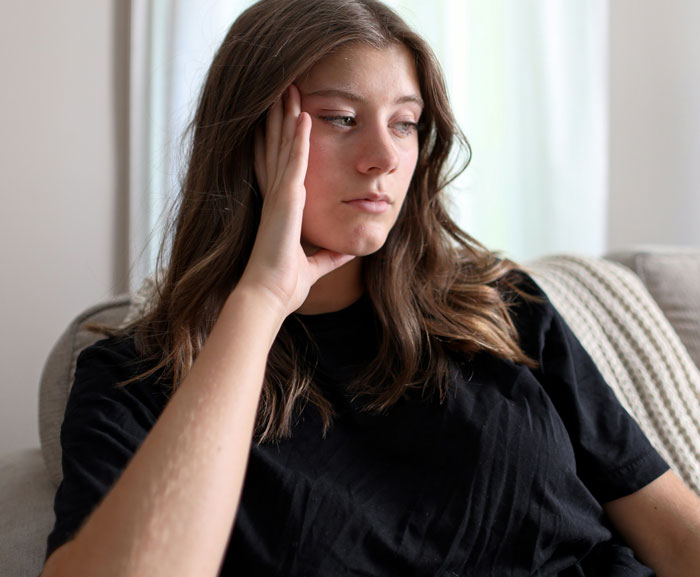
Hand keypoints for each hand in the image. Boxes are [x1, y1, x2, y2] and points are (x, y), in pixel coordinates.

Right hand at [238, 84, 353, 316]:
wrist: (269, 295)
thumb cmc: (285, 283)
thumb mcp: (314, 265)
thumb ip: (329, 256)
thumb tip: (346, 253)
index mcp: (282, 209)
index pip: (282, 166)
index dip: (282, 140)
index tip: (285, 119)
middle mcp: (277, 196)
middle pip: (278, 147)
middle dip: (281, 118)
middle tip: (283, 90)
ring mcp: (279, 195)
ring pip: (284, 146)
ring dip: (288, 117)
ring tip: (291, 89)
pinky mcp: (285, 199)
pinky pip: (295, 161)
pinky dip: (298, 138)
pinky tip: (303, 116)